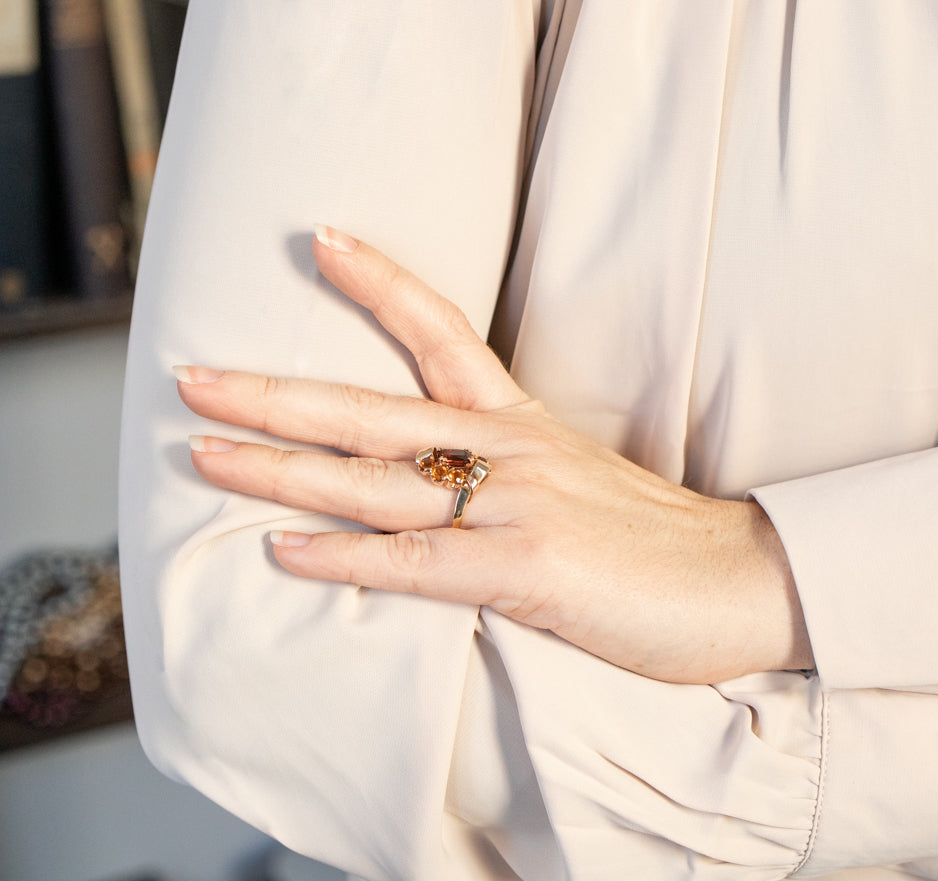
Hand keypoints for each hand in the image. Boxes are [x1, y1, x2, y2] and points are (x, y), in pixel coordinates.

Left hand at [175, 224, 811, 683]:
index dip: (380, 283)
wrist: (743, 581)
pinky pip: (412, 564)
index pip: (444, 332)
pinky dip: (343, 558)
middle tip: (194, 378)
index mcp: (525, 424)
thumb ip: (511, 476)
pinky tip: (282, 551)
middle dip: (275, 394)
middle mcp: (511, 451)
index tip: (322, 242)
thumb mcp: (581, 483)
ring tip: (205, 456)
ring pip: (374, 482)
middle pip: (372, 410)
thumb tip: (447, 488)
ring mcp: (516, 507)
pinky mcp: (526, 569)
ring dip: (280, 470)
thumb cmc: (662, 542)